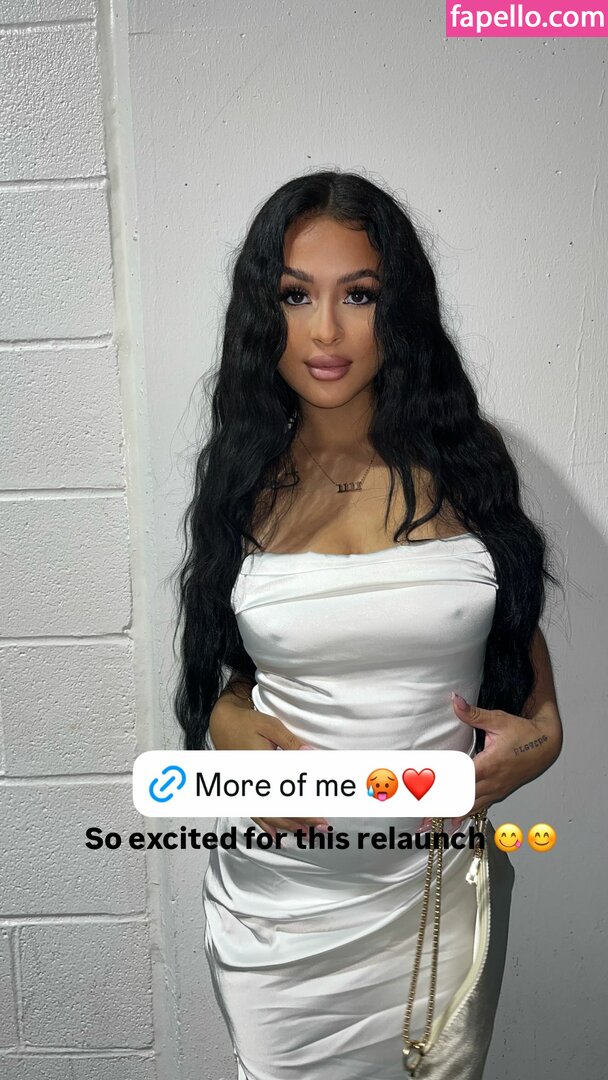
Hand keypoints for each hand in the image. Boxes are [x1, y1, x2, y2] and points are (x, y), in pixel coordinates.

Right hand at [209, 699, 327, 837]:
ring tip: (306, 833)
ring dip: (287, 825)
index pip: (286, 797)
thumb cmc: (247, 722)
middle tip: (322, 828)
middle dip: (302, 821)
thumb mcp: (272, 726)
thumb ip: (291, 742)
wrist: (221, 723)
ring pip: (266, 815)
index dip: (305, 810)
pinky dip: (265, 825)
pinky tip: (275, 835)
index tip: (322, 818)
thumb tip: (310, 754)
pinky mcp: (242, 789)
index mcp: (260, 769)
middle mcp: (251, 784)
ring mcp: (245, 789)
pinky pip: (253, 812)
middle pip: (278, 810)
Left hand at [419, 692, 562, 831]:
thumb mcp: (498, 720)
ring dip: (448, 813)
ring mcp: (496, 790)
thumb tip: (455, 700)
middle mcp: (492, 781)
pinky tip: (452, 824)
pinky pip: (479, 807)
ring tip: (428, 824)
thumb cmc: (524, 733)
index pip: (459, 777)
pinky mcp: (499, 793)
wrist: (547, 746)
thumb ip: (473, 714)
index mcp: (489, 764)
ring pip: (468, 806)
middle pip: (460, 797)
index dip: (441, 784)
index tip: (422, 790)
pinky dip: (464, 814)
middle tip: (419, 815)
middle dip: (440, 805)